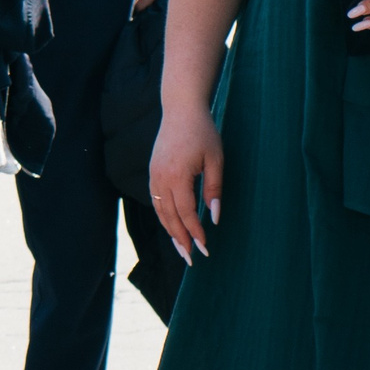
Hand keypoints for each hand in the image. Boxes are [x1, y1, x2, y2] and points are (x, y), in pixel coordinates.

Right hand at [148, 101, 222, 261]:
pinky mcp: (153, 172)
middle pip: (169, 217)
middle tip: (191, 258)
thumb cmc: (203, 133)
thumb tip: (215, 218)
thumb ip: (214, 190)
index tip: (204, 247)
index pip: (185, 212)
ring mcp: (154, 175)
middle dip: (180, 239)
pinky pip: (156, 200)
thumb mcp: (216, 161)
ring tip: (181, 248)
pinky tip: (173, 225)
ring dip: (170, 231)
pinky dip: (164, 216)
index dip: (195, 232)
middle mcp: (161, 178)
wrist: (181, 111)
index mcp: (177, 175)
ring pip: (160, 211)